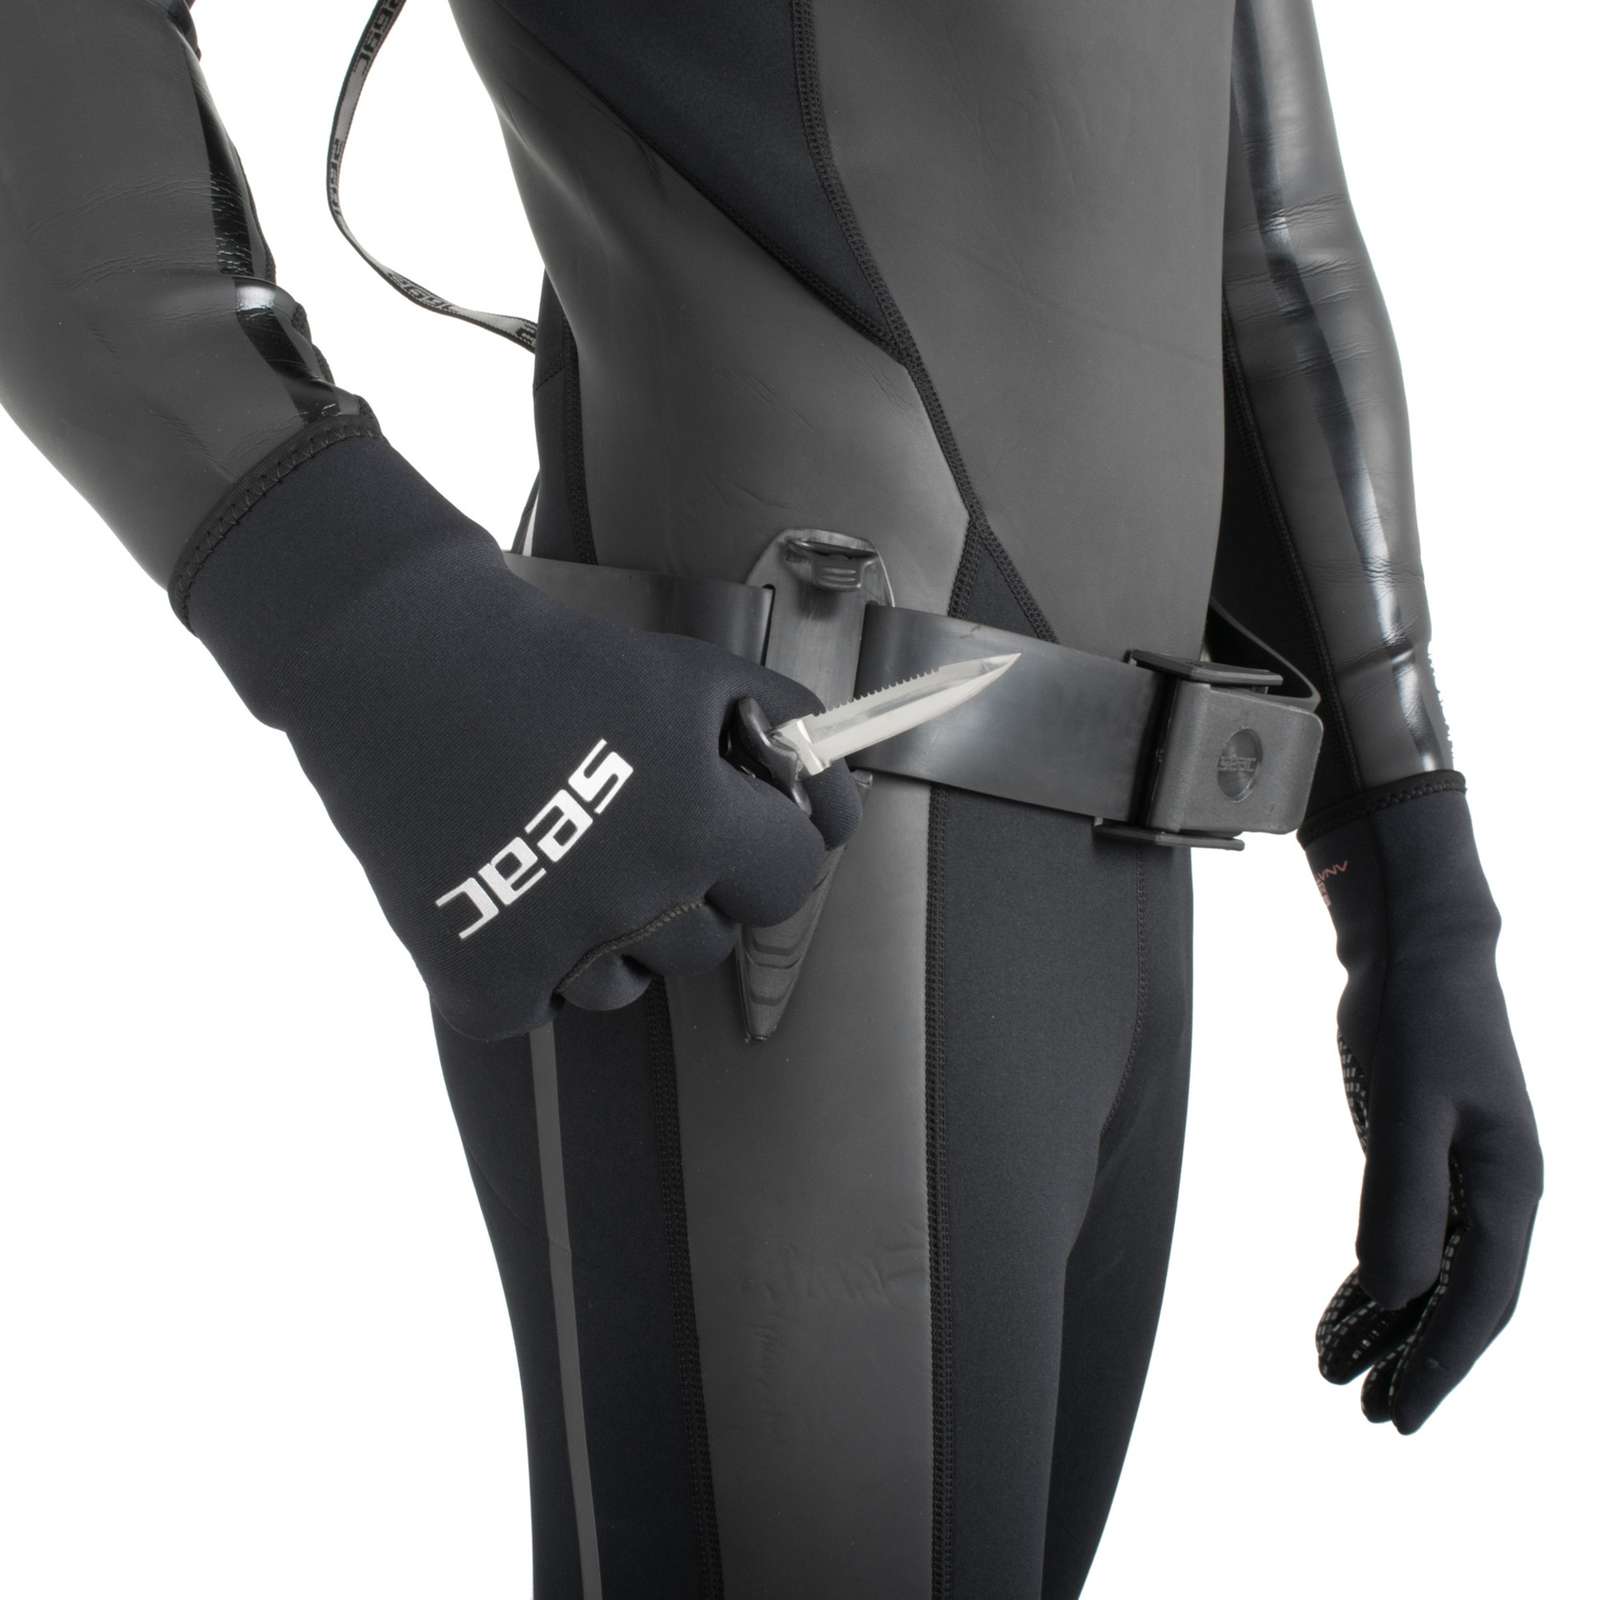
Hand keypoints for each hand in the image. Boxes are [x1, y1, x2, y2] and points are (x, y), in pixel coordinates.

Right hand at [188, 439, 860, 1038]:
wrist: (400, 662)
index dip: (769, 848)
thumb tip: (838, 799)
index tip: (738, 830)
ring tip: (558, 856)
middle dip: (688, 890)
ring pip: (624, 987)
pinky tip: (500, 892)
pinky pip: (534, 1010)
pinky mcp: (480, 979)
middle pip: (708, 942)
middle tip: (627, 829)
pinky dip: (519, 967)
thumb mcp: (691, 673)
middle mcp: (637, 896)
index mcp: (698, 822)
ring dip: (607, 937)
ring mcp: (556, 946)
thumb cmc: (553, 663)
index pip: (790, 880)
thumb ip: (783, 729)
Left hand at [1303, 776, 1541, 1432]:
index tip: (1403, 1418)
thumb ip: (1403, 1199)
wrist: (1413, 949)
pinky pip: (1403, 1237)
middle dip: (1413, 1360)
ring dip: (1385, 1326)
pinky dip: (1371, 1278)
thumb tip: (1399, 1295)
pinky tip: (1339, 1311)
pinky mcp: (1421, 1156)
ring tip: (1333, 1371)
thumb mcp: (1406, 1107)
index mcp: (1510, 1185)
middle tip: (1366, 1415)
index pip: (1482, 1301)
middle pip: (1458, 1300)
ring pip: (1426, 1274)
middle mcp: (1495, 1190)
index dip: (1443, 1364)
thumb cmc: (1418, 1017)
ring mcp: (1460, 1174)